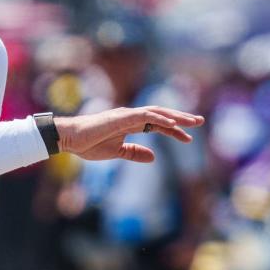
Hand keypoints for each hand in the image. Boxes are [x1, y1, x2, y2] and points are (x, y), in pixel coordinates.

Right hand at [54, 106, 203, 162]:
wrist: (70, 138)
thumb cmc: (87, 144)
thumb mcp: (116, 152)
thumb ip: (134, 153)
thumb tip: (154, 157)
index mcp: (129, 124)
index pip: (157, 124)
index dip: (173, 130)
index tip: (188, 138)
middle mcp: (130, 116)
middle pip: (161, 115)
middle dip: (181, 118)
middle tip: (200, 122)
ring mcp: (126, 115)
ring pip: (157, 112)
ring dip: (175, 116)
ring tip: (192, 121)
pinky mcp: (121, 117)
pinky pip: (145, 116)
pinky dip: (160, 117)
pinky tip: (172, 122)